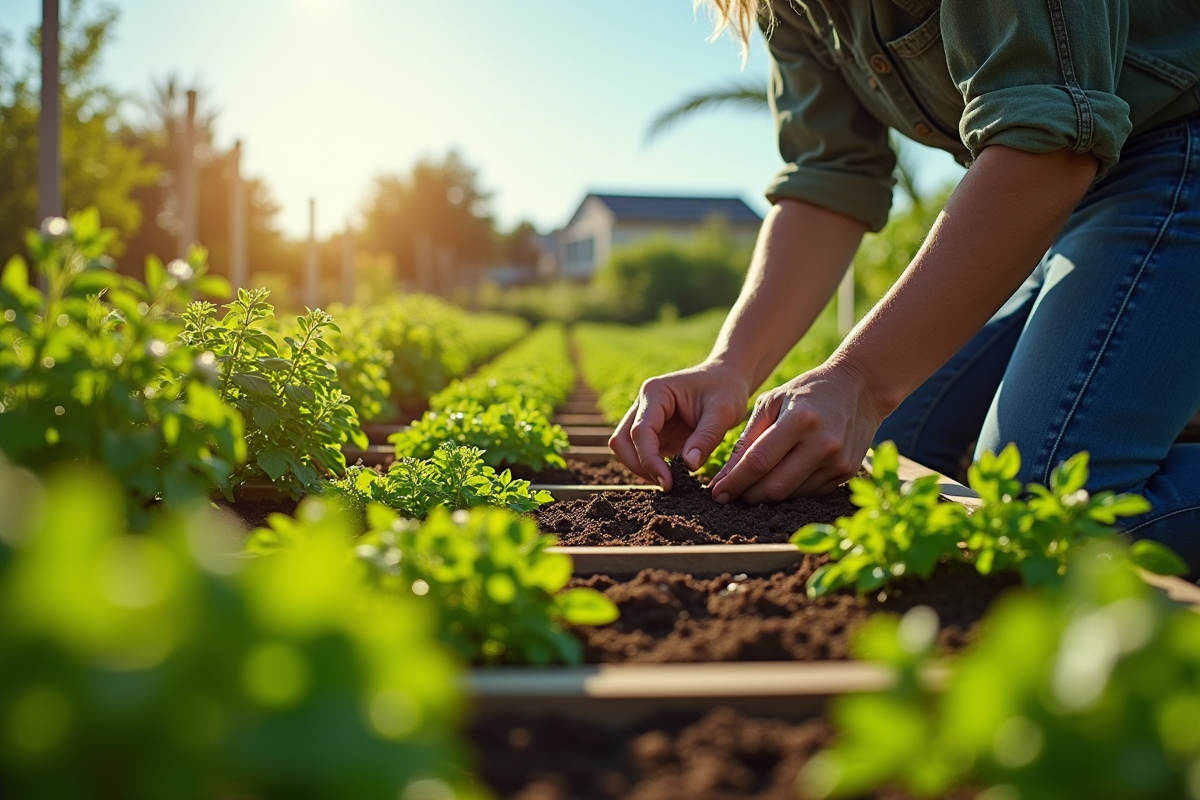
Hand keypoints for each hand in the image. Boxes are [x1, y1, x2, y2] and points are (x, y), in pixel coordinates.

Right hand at [609, 361, 750, 489]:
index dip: (649, 460)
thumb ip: (706, 438)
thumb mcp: (723, 411)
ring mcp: (646, 418)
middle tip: (668, 484)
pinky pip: (643, 453)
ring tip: (672, 482)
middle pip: (622, 441)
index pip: (640, 432)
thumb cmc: (725, 389)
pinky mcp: (655, 432)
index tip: (668, 482)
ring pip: (627, 449)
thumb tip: (689, 466)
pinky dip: (653, 467)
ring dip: (643, 468)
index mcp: (656, 392)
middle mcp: (644, 404)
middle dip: (639, 466)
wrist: (727, 379)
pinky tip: (675, 476)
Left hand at [707, 360, 889, 503]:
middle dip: (747, 495)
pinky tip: (778, 481)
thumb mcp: (773, 401)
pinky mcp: (847, 473)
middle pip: (775, 487)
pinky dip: (789, 492)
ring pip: (791, 495)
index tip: (717, 492)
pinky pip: (809, 493)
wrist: (860, 388)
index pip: (758, 462)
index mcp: (799, 421)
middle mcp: (822, 444)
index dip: (734, 481)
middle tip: (731, 494)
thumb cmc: (808, 392)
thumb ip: (748, 438)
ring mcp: (838, 462)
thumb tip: (726, 476)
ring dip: (767, 497)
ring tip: (751, 488)